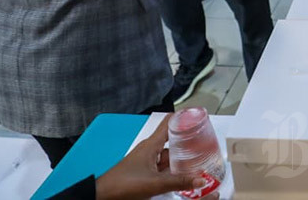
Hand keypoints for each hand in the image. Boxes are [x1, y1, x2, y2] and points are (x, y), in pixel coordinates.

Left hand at [94, 116, 216, 199]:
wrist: (104, 196)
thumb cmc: (123, 184)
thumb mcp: (155, 183)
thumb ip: (179, 181)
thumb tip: (201, 179)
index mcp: (151, 145)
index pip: (169, 122)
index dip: (183, 117)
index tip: (196, 115)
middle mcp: (149, 150)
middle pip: (172, 140)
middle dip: (186, 141)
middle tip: (204, 142)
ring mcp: (146, 160)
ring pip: (168, 155)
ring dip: (180, 157)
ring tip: (197, 160)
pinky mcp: (144, 171)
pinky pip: (162, 166)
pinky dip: (172, 169)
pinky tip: (180, 175)